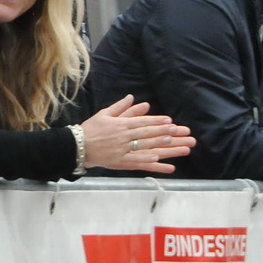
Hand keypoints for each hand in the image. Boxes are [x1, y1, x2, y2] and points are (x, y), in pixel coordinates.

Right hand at [79, 95, 196, 172]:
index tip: (172, 123)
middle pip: (151, 135)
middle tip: (185, 133)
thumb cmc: (91, 129)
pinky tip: (167, 165)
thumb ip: (121, 107)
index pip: (143, 123)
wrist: (77, 146)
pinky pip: (141, 164)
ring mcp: (125, 150)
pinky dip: (153, 164)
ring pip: (150, 149)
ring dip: (168, 149)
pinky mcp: (123, 163)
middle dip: (170, 134)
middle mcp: (125, 137)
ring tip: (184, 148)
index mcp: (121, 125)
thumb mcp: (105, 115)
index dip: (158, 122)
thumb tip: (133, 97)